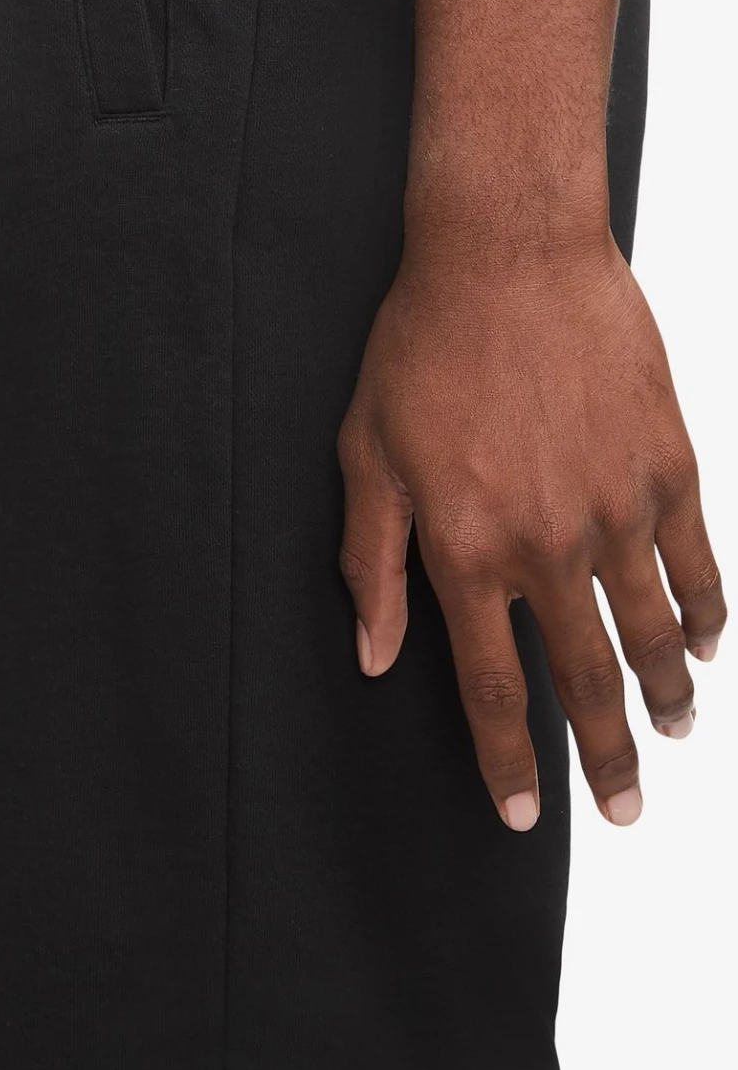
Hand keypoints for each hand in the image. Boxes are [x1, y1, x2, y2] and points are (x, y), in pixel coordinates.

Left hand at [338, 227, 724, 828]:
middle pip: (585, 680)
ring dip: (669, 693)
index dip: (508, 762)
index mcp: (466, 551)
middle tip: (623, 810)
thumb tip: (376, 656)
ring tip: (677, 730)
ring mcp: (617, 507)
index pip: (492, 689)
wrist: (507, 254)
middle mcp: (547, 546)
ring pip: (654, 630)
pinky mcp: (668, 463)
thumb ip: (371, 563)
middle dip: (606, 757)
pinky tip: (711, 642)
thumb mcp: (365, 455)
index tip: (520, 816)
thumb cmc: (422, 347)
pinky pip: (699, 560)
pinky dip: (709, 610)